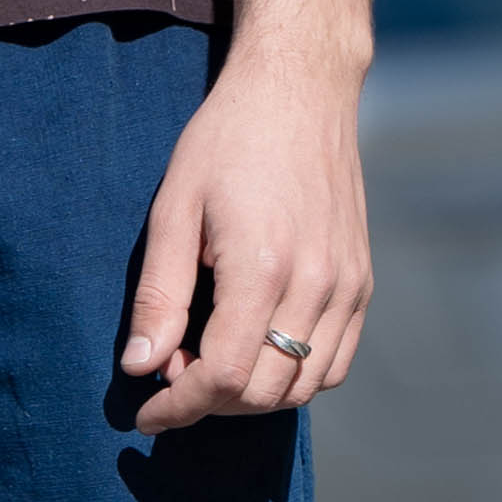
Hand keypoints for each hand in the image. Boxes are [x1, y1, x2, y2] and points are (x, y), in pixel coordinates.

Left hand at [118, 45, 372, 429]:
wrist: (300, 91)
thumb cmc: (227, 140)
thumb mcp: (174, 208)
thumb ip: (158, 295)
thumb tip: (139, 366)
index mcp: (264, 266)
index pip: (225, 376)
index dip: (179, 407)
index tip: (145, 411)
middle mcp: (318, 284)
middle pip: (264, 393)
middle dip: (209, 403)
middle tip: (170, 372)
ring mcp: (348, 286)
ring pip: (304, 387)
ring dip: (251, 395)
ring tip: (209, 360)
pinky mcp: (362, 282)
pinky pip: (334, 361)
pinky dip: (292, 376)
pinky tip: (255, 347)